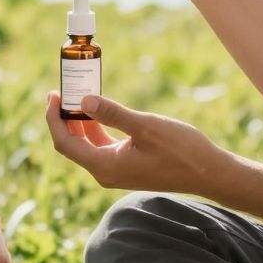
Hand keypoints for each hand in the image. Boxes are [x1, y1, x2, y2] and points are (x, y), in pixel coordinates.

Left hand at [44, 92, 223, 195]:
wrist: (209, 173)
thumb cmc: (182, 150)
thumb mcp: (145, 126)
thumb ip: (113, 113)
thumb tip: (83, 100)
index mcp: (105, 166)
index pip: (64, 143)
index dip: (53, 118)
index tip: (53, 94)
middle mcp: (105, 172)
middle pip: (71, 145)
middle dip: (63, 117)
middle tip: (62, 89)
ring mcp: (116, 171)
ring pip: (86, 145)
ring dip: (79, 121)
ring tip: (77, 93)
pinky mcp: (126, 166)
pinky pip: (101, 146)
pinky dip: (95, 127)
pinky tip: (97, 109)